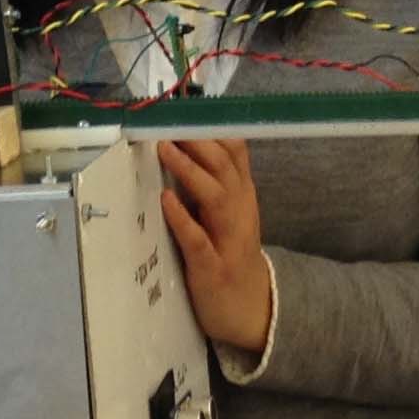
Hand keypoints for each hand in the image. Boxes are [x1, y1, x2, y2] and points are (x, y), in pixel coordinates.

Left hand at [156, 139, 270, 353]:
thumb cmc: (233, 255)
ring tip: (165, 149)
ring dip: (189, 170)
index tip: (184, 108)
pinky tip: (166, 201)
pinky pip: (199, 240)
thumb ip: (214, 182)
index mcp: (243, 196)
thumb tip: (183, 143)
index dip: (210, 127)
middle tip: (169, 122)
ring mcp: (228, 240)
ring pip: (216, 196)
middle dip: (197, 141)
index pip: (235, 151)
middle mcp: (240, 212)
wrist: (252, 310)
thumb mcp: (231, 213)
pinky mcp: (212, 268)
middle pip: (224, 166)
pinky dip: (183, 218)